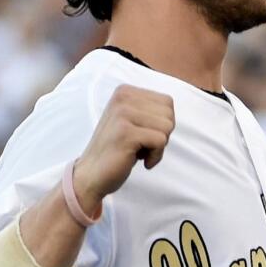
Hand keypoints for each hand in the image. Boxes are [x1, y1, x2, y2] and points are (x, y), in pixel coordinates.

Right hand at [72, 85, 174, 214]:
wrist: (92, 175)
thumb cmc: (118, 150)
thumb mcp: (134, 122)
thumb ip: (151, 110)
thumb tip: (173, 105)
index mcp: (125, 91)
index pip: (167, 103)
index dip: (162, 124)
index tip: (143, 135)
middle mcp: (122, 97)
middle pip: (169, 114)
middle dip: (162, 135)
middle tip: (141, 145)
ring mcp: (122, 113)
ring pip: (167, 128)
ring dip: (158, 147)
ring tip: (138, 152)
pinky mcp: (125, 132)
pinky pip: (161, 142)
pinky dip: (155, 156)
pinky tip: (139, 160)